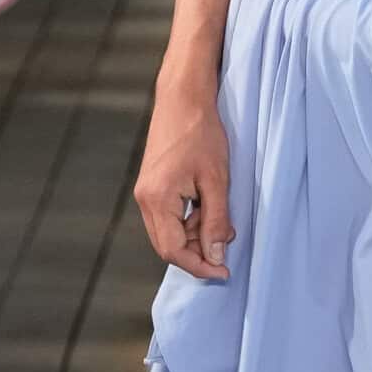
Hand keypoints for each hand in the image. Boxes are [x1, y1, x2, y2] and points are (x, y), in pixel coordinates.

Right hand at [135, 78, 233, 280]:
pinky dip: (189, 221)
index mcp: (157, 200)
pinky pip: (168, 217)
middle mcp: (144, 199)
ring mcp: (146, 192)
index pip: (173, 251)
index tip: (223, 272)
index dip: (199, 266)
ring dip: (195, 236)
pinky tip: (209, 210)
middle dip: (198, 253)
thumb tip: (215, 256)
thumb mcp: (216, 180)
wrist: (183, 98)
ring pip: (168, 232)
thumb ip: (215, 221)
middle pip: (167, 246)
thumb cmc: (201, 133)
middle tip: (226, 243)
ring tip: (222, 223)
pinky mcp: (152, 186)